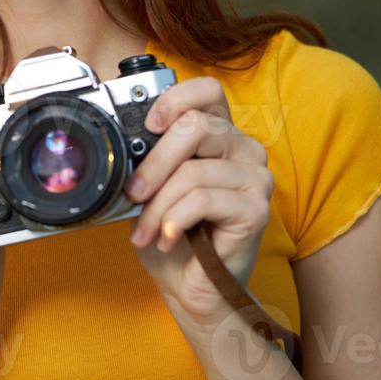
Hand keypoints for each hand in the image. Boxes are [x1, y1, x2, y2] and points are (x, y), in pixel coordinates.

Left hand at [123, 75, 274, 329]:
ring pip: (194, 171)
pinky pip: (204, 200)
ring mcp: (256, 178)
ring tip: (144, 231)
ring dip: (158, 205)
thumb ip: (148, 159)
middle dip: (154, 163)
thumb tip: (124, 144)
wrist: (194, 288)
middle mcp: (244, 149)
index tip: (149, 125)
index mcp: (219, 134)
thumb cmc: (174, 235)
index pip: (208, 90)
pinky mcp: (257, 209)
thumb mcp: (153, 189)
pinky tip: (166, 238)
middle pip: (196, 127)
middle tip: (133, 193)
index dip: (176, 98)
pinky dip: (174, 220)